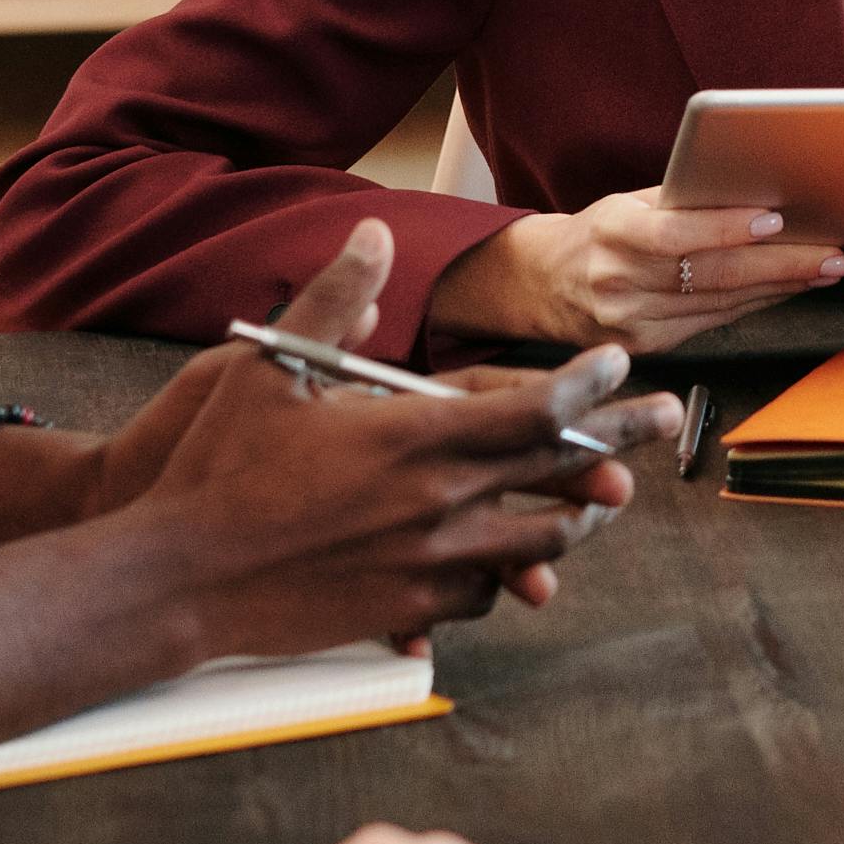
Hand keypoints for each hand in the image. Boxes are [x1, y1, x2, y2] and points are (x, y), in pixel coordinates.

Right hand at [90, 226, 676, 649]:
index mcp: (415, 437)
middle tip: (665, 420)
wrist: (179, 577)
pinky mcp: (407, 608)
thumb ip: (334, 298)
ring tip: (595, 502)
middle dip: (619, 442)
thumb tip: (373, 235)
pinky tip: (507, 562)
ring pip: (536, 545)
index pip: (533, 408)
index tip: (620, 365)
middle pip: (558, 476)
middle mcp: (438, 503)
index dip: (588, 384)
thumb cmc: (220, 467)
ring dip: (571, 518)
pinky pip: (483, 592)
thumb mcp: (273, 367)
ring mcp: (428, 564)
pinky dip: (503, 572)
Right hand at [437, 190, 843, 355]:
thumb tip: (755, 190)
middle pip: (711, 277)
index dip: (726, 228)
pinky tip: (788, 290)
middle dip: (780, 266)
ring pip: (721, 305)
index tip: (774, 218)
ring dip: (781, 288)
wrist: (545, 285)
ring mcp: (633, 324)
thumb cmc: (600, 232)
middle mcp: (619, 284)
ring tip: (826, 269)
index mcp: (611, 235)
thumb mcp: (628, 203)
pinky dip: (756, 305)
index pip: (675, 234)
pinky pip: (714, 324)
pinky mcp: (649, 349)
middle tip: (832, 253)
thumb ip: (682, 201)